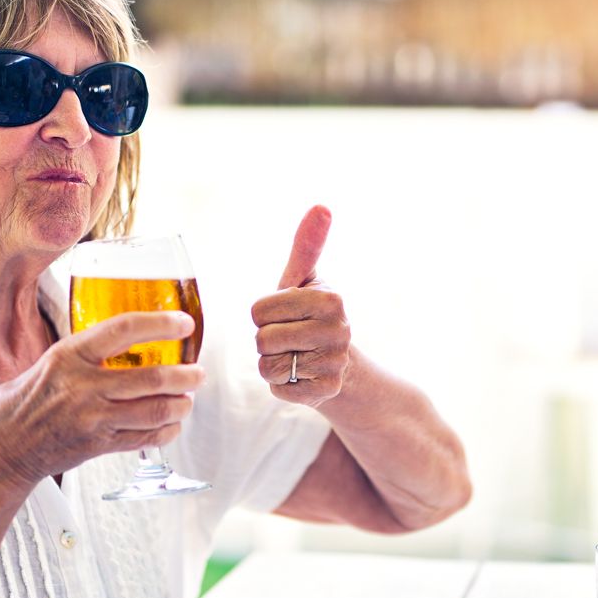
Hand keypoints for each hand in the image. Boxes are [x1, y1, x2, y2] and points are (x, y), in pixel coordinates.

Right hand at [0, 310, 204, 487]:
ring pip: (154, 410)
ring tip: (188, 399)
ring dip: (180, 404)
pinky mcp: (97, 446)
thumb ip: (82, 354)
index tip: (184, 323)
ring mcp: (92, 419)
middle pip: (150, 377)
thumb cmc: (18, 404)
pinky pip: (144, 438)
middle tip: (198, 372)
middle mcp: (82, 387)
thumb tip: (122, 339)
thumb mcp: (46, 363)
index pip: (124, 330)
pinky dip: (165, 431)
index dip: (160, 324)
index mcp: (68, 356)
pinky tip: (171, 424)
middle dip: (185, 375)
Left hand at [252, 205, 350, 408]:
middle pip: (262, 338)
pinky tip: (300, 375)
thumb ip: (306, 246)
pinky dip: (282, 384)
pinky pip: (278, 387)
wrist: (338, 363)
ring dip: (272, 363)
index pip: (258, 310)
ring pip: (268, 365)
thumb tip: (321, 206)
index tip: (286, 315)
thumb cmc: (310, 313)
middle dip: (267, 340)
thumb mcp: (304, 280)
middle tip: (290, 338)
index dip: (264, 314)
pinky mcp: (326, 391)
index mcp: (330, 299)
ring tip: (294, 356)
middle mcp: (338, 331)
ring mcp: (334, 363)